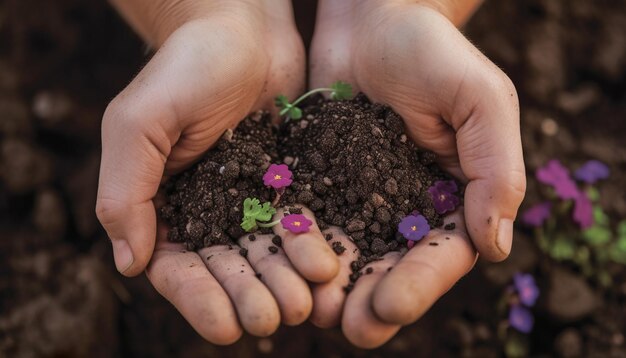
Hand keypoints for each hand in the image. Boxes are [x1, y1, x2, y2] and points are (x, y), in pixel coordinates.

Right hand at [96, 0, 338, 342]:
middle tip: (274, 320)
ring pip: (268, 253)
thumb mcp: (138, 123)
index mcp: (164, 203)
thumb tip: (128, 265)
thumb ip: (125, 191)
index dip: (200, 299)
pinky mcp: (288, 181)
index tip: (225, 328)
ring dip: (285, 282)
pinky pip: (300, 221)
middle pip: (229, 268)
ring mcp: (251, 197)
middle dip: (250, 297)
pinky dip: (311, 246)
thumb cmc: (183, 67)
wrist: (241, 27)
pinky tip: (329, 265)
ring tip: (306, 304)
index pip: (179, 266)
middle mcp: (209, 208)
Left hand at [308, 1, 525, 346]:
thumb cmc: (431, 50)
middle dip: (374, 299)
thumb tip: (496, 247)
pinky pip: (311, 220)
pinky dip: (301, 249)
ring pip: (350, 253)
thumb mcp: (480, 98)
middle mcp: (407, 203)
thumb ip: (496, 169)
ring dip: (334, 287)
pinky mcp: (321, 180)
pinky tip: (285, 269)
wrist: (370, 15)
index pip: (442, 252)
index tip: (389, 306)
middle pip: (393, 265)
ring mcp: (361, 194)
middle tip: (352, 329)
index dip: (419, 284)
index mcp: (454, 193)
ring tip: (317, 312)